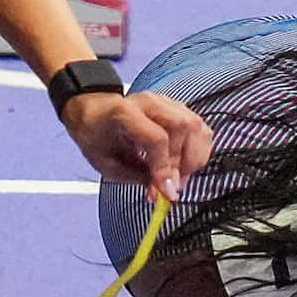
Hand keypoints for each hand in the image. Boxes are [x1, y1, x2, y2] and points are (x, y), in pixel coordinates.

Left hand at [66, 90, 212, 202]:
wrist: (95, 114)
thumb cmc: (97, 137)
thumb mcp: (108, 164)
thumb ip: (138, 177)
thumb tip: (165, 190)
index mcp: (126, 113)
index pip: (158, 138)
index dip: (165, 168)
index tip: (166, 193)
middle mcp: (150, 103)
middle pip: (183, 128)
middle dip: (182, 164)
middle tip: (172, 188)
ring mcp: (167, 103)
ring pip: (197, 127)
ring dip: (193, 158)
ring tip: (178, 178)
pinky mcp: (178, 109)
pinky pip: (200, 129)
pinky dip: (198, 151)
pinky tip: (185, 165)